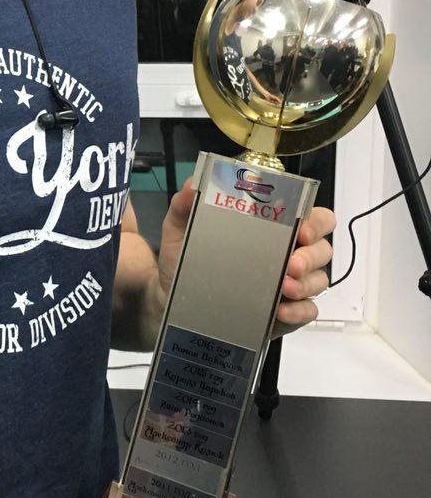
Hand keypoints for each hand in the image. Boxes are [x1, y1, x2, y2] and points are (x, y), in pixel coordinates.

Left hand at [156, 181, 335, 334]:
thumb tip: (193, 185)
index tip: (302, 229)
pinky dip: (299, 311)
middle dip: (312, 255)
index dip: (315, 221)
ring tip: (284, 288)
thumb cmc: (187, 260)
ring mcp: (292, 284)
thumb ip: (184, 205)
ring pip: (319, 280)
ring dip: (306, 283)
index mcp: (273, 228)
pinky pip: (308, 311)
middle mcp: (290, 253)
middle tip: (291, 264)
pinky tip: (280, 311)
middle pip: (322, 249)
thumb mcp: (180, 230)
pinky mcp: (288, 312)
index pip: (312, 217)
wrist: (175, 300)